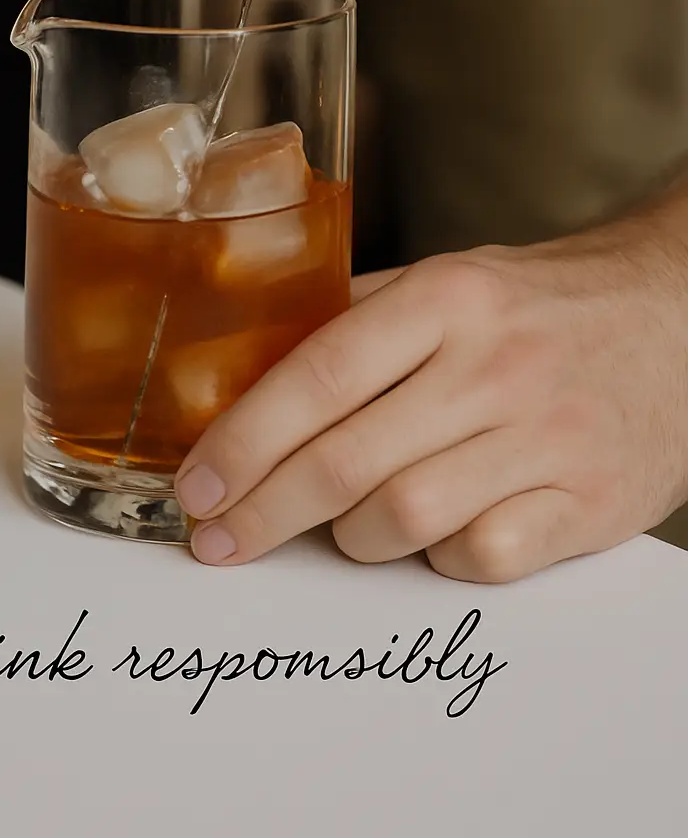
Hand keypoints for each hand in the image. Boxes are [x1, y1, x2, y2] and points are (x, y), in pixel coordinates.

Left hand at [174, 207, 687, 582]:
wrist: (677, 320)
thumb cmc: (541, 306)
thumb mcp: (451, 279)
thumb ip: (356, 317)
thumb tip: (241, 365)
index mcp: (447, 297)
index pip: (320, 372)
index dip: (245, 437)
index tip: (197, 482)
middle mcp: (496, 365)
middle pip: (348, 458)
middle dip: (265, 510)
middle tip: (218, 537)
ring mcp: (547, 437)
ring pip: (404, 516)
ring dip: (348, 536)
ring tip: (336, 526)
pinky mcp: (587, 503)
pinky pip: (480, 558)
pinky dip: (437, 558)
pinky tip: (428, 535)